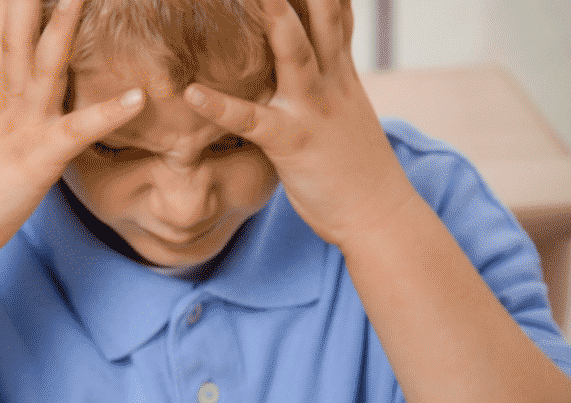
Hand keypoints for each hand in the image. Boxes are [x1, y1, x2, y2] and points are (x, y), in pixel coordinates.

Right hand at [0, 0, 144, 266]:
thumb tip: (13, 129)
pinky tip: (137, 97)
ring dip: (65, 25)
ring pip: (46, 65)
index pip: (5, 37)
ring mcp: (23, 128)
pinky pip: (78, 131)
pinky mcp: (38, 160)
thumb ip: (5, 132)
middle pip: (20, 33)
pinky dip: (108, 114)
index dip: (14, 3)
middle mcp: (9, 104)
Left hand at [183, 0, 416, 250]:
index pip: (333, 8)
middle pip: (316, 11)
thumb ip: (328, 82)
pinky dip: (222, 106)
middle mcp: (330, 79)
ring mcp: (312, 109)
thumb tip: (312, 66)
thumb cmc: (356, 170)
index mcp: (340, 70)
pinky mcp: (293, 144)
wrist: (377, 214)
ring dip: (270, 14)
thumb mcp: (346, 114)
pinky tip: (193, 92)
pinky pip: (252, 120)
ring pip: (292, 50)